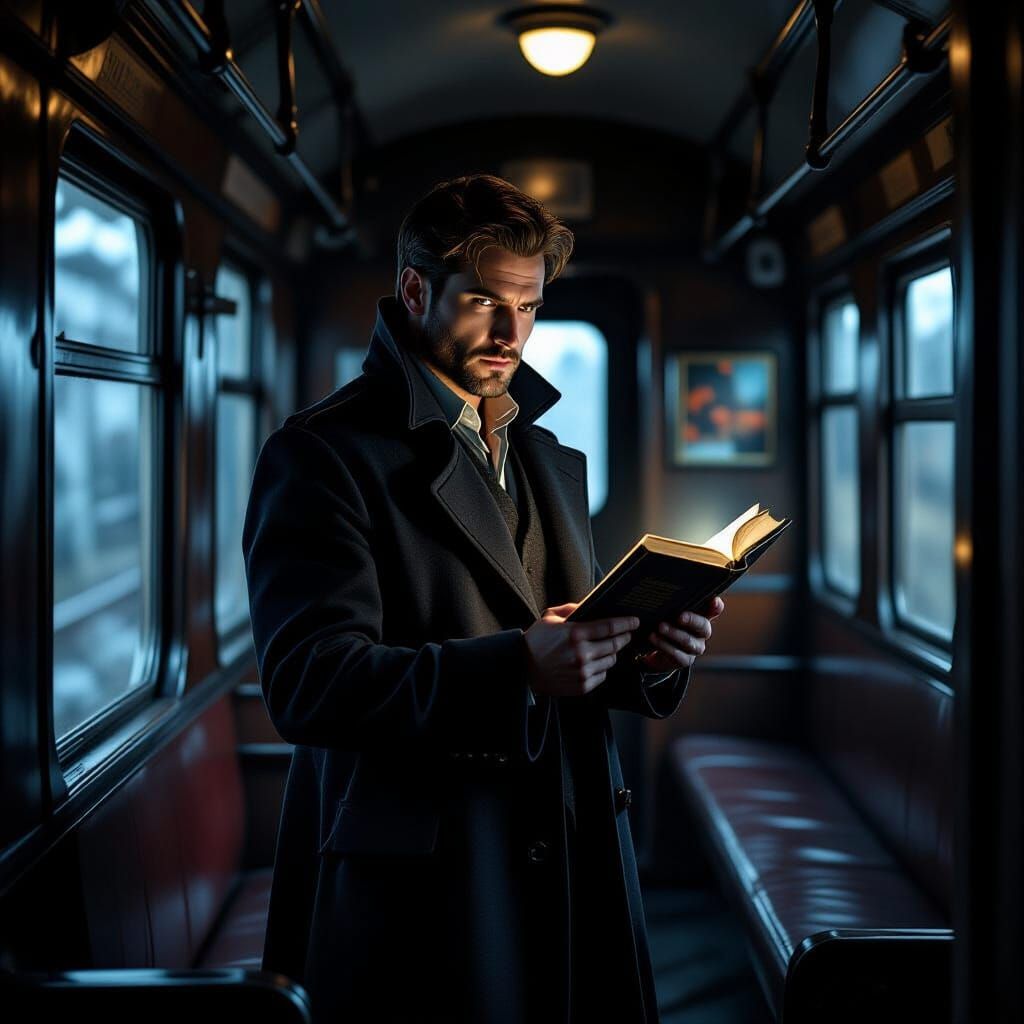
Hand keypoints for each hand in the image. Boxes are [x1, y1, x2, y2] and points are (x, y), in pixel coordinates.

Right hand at [523, 602, 639, 697]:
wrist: (522, 668)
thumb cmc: (536, 641)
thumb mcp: (550, 617)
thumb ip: (572, 609)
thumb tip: (590, 604)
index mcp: (575, 634)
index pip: (610, 627)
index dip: (626, 623)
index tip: (634, 621)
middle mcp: (581, 653)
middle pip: (615, 645)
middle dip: (624, 638)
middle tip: (626, 634)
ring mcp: (583, 671)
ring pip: (611, 660)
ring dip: (612, 653)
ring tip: (607, 648)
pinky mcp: (582, 685)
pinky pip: (603, 675)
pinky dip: (602, 668)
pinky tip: (595, 662)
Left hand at [636, 596, 724, 672]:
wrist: (655, 650)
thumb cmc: (664, 622)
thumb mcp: (666, 611)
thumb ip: (668, 603)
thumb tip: (657, 592)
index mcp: (700, 616)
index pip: (714, 610)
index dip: (716, 606)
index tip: (714, 600)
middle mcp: (701, 632)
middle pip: (703, 626)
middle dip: (692, 620)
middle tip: (680, 616)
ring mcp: (695, 647)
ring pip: (689, 641)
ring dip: (674, 634)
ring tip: (660, 627)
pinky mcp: (685, 660)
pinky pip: (678, 655)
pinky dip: (664, 646)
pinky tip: (654, 638)